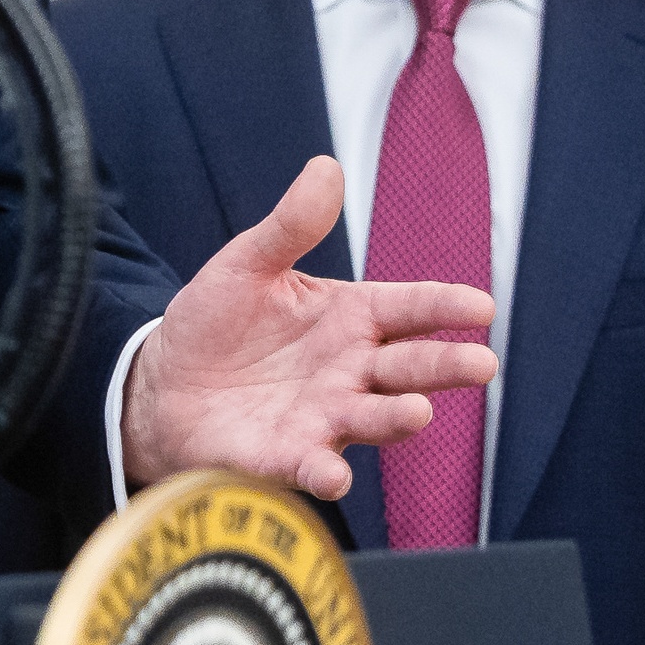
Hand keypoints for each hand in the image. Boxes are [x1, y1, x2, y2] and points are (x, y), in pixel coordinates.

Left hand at [122, 157, 497, 500]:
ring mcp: (325, 416)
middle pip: (410, 368)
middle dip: (446, 367)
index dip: (446, 306)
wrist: (163, 383)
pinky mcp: (286, 455)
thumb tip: (325, 167)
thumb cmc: (216, 323)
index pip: (411, 308)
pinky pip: (312, 466)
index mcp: (351, 318)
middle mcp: (351, 371)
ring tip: (418, 412)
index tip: (481, 306)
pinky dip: (324, 472)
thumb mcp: (247, 265)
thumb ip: (290, 226)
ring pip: (375, 418)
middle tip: (481, 364)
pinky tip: (333, 477)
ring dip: (398, 417)